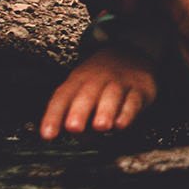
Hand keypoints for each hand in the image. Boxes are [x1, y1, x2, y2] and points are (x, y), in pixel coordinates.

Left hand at [40, 42, 160, 140]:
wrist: (133, 52)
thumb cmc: (101, 79)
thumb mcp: (82, 88)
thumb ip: (73, 113)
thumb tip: (69, 135)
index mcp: (77, 80)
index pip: (62, 97)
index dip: (53, 116)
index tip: (48, 134)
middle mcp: (97, 80)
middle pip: (86, 95)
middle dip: (79, 112)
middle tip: (74, 128)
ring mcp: (119, 83)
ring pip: (111, 96)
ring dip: (105, 111)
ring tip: (101, 126)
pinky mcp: (140, 88)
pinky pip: (133, 100)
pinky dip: (127, 113)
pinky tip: (121, 124)